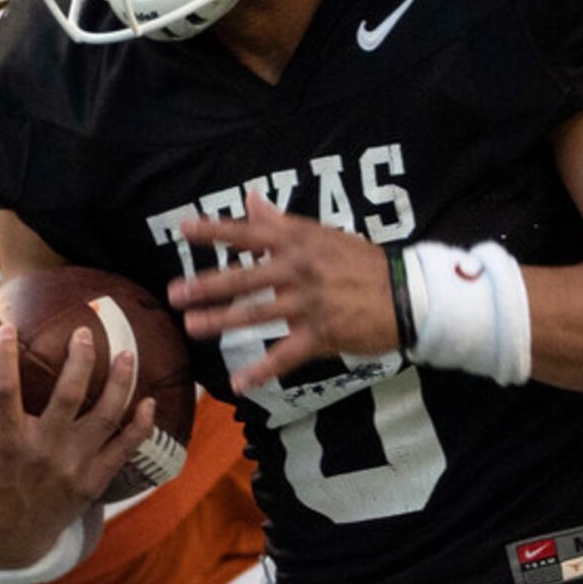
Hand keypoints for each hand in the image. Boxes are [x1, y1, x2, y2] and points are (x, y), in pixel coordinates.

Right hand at [0, 318, 150, 568]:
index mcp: (4, 441)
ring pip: (104, 419)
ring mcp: (71, 468)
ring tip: (127, 355)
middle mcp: (42, 453)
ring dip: (119, 384)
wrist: (6, 540)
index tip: (7, 328)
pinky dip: (140, 426)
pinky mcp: (93, 482)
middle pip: (67, 397)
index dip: (3, 356)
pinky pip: (124, 449)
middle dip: (79, 360)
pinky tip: (150, 401)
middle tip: (84, 332)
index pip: (3, 390)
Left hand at [168, 192, 398, 389]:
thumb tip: (251, 199)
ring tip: (192, 327)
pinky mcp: (321, 335)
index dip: (216, 232)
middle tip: (174, 293)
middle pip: (245, 278)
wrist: (407, 295)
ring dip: (222, 322)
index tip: (185, 230)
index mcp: (300, 242)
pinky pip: (285, 356)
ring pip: (257, 315)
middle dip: (207, 286)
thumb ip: (283, 222)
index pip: (250, 234)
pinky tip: (239, 383)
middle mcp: (300, 270)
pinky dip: (261, 371)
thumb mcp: (325, 235)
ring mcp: (310, 304)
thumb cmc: (363, 264)